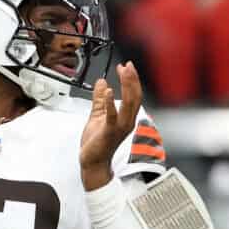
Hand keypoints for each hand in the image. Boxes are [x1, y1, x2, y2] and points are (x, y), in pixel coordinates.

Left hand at [79, 62, 141, 190]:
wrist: (92, 163)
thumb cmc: (97, 144)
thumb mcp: (97, 115)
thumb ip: (100, 99)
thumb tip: (102, 83)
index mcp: (126, 117)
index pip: (133, 95)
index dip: (131, 80)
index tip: (125, 66)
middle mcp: (127, 122)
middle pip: (135, 97)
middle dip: (132, 79)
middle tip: (127, 65)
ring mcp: (120, 127)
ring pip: (129, 104)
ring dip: (127, 87)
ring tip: (123, 73)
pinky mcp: (109, 132)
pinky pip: (113, 116)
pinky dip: (112, 103)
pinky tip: (110, 92)